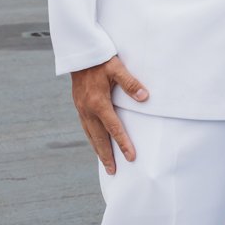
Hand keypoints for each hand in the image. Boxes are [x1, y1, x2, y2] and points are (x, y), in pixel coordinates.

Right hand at [71, 57, 147, 172]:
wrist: (79, 53)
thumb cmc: (100, 59)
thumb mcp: (117, 68)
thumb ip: (130, 83)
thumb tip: (145, 97)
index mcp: (98, 102)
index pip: (114, 128)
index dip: (123, 144)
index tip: (131, 158)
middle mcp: (88, 109)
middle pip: (98, 138)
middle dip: (106, 155)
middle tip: (113, 171)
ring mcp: (81, 108)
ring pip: (90, 134)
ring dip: (98, 149)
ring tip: (105, 163)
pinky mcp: (79, 105)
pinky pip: (85, 127)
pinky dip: (91, 138)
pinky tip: (96, 141)